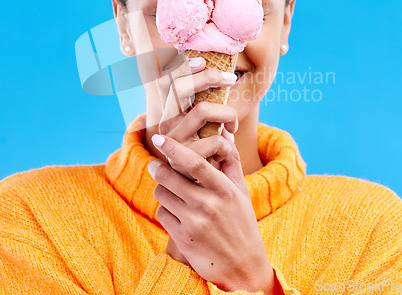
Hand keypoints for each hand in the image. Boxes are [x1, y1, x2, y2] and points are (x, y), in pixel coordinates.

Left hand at [148, 129, 275, 292]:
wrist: (243, 267)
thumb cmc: (242, 223)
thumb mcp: (241, 191)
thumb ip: (231, 162)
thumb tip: (224, 134)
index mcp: (224, 189)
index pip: (195, 162)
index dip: (174, 147)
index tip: (159, 137)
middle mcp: (208, 205)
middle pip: (169, 176)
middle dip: (158, 168)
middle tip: (157, 165)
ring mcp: (194, 223)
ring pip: (161, 194)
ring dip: (162, 190)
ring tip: (174, 193)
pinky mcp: (182, 238)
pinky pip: (161, 213)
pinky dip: (165, 210)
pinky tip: (178, 213)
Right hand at [154, 55, 237, 177]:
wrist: (199, 197)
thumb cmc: (204, 160)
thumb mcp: (204, 134)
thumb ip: (208, 114)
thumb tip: (222, 81)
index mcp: (168, 115)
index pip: (165, 83)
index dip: (181, 67)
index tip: (202, 59)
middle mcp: (165, 124)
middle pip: (180, 88)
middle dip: (207, 77)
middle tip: (230, 78)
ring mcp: (173, 141)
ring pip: (203, 110)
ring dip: (226, 113)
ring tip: (231, 127)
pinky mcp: (184, 159)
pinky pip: (216, 139)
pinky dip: (227, 143)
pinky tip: (225, 153)